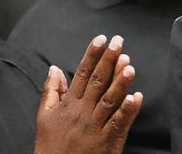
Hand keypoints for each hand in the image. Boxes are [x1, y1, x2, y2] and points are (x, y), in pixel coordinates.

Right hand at [33, 35, 143, 153]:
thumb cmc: (51, 146)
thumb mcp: (44, 117)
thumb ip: (51, 91)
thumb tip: (54, 69)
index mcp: (69, 104)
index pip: (82, 73)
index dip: (92, 55)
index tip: (101, 39)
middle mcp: (82, 112)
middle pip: (98, 82)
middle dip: (109, 60)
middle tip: (118, 42)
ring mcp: (96, 126)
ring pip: (110, 100)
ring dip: (120, 82)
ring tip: (129, 65)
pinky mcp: (107, 141)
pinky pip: (119, 123)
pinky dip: (128, 111)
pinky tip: (137, 97)